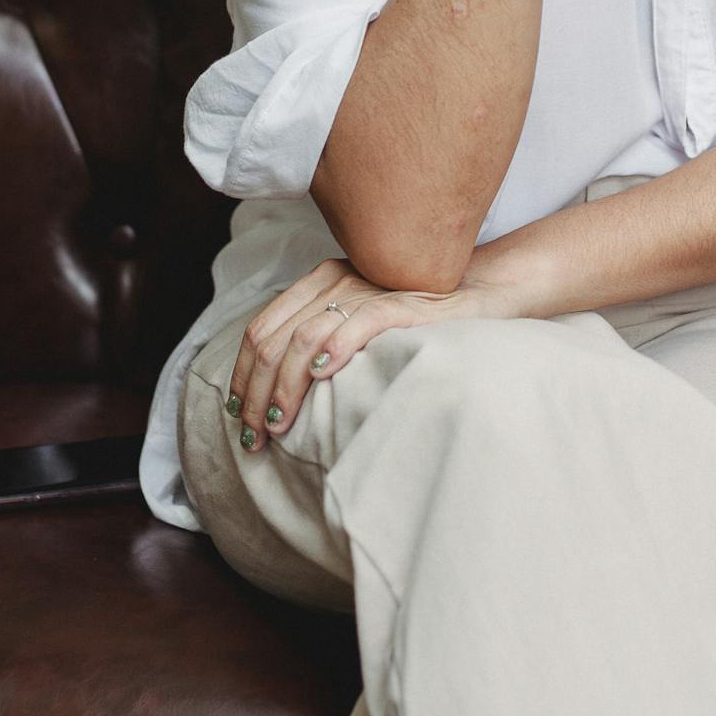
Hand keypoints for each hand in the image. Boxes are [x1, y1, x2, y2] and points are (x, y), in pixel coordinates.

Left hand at [223, 256, 524, 455]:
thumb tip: (275, 394)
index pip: (261, 329)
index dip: (241, 376)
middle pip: (273, 339)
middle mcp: (335, 278)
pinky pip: (358, 322)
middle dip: (254, 393)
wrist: (478, 294)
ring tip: (277, 425)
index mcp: (318, 281)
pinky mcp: (400, 302)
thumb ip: (319, 339)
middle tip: (252, 437)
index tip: (237, 416)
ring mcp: (367, 289)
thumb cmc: (414, 319)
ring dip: (283, 388)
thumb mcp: (356, 323)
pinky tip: (320, 376)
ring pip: (303, 338)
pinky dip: (333, 349)